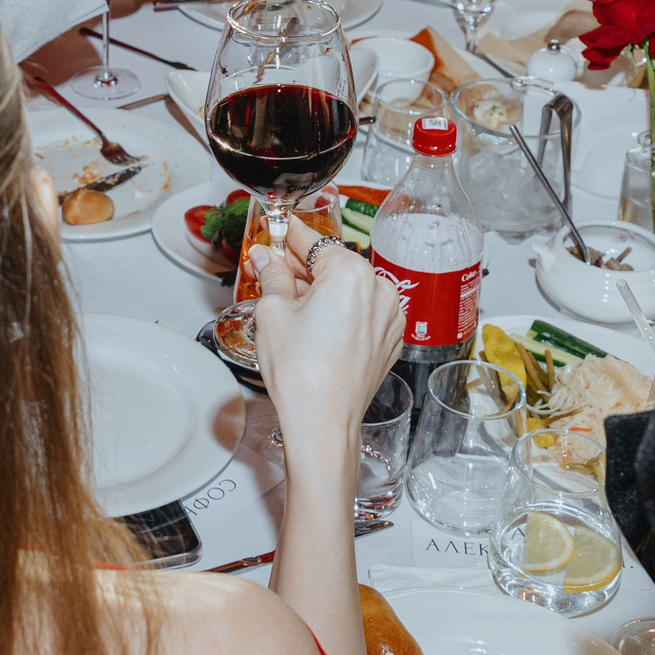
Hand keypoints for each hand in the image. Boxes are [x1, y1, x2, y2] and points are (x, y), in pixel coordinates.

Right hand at [249, 242, 402, 455]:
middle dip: (301, 266)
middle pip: (333, 265)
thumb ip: (271, 275)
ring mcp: (389, 317)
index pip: (312, 241)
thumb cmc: (301, 374)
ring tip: (289, 303)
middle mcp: (379, 290)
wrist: (324, 424)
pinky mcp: (389, 340)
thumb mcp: (272, 313)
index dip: (287, 236)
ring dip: (321, 290)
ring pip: (349, 289)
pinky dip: (340, 311)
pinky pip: (362, 312)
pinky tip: (314, 324)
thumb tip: (264, 257)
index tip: (275, 231)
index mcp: (351, 273)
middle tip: (271, 269)